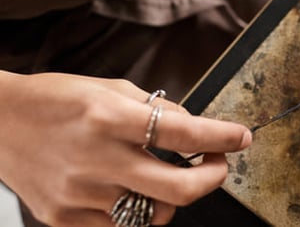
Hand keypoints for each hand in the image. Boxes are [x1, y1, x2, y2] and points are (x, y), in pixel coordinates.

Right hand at [0, 71, 251, 226]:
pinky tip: (134, 189)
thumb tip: (197, 129)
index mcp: (109, 117)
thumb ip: (157, 109)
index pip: (183, 133)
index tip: (241, 137)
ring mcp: (81, 195)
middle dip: (214, 178)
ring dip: (176, 196)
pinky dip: (140, 209)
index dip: (222, 137)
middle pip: (179, 189)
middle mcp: (96, 159)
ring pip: (156, 214)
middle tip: (217, 163)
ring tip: (167, 174)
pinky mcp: (66, 219)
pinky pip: (123, 226)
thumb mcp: (111, 88)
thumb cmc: (56, 100)